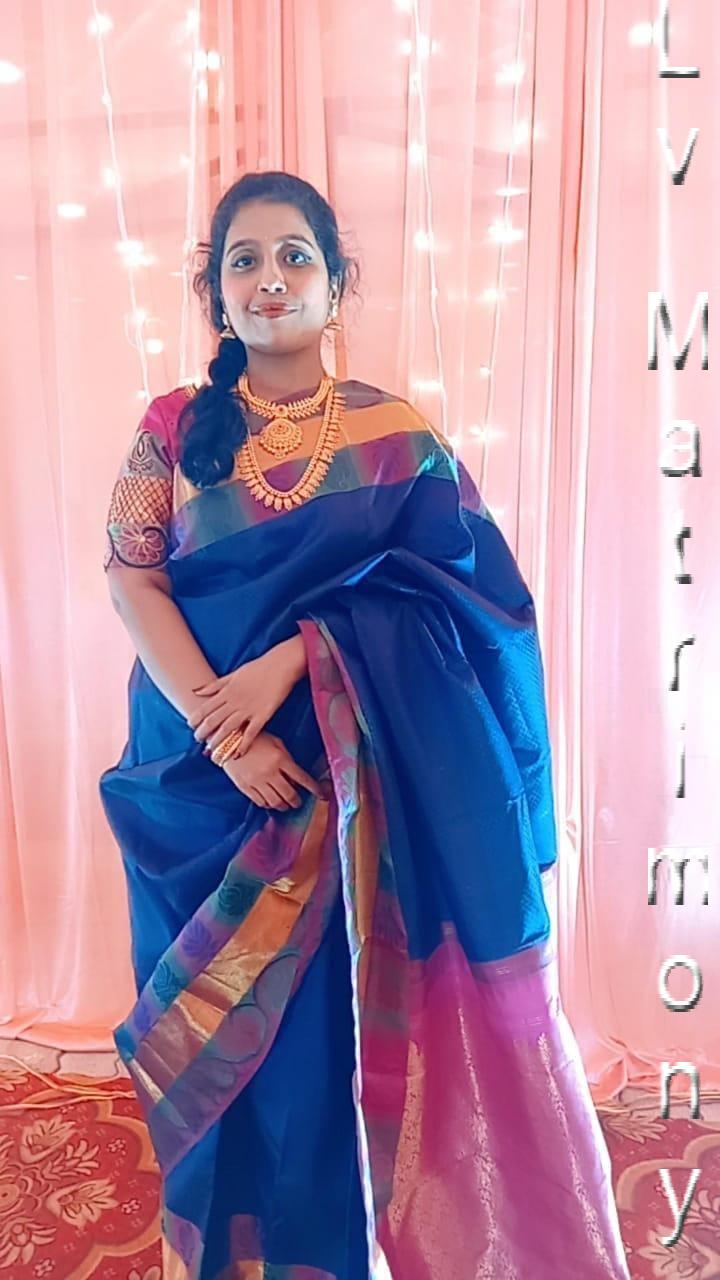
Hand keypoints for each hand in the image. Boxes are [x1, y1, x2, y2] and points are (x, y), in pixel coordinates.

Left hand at [188, 635, 306, 756]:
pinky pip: (250, 733)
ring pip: (227, 729)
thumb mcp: (233, 674)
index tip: (191, 726)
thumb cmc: (258, 668)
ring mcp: (248, 709)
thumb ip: (215, 685)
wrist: (280, 665)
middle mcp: (234, 702)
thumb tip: (196, 691)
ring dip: (218, 741)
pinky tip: (237, 754)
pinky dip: (243, 745)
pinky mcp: (262, 715)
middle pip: (212, 721)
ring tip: (213, 752)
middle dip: (203, 733)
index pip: (205, 708)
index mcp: (226, 691)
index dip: (195, 719)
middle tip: (199, 741)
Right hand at [220, 730, 329, 810]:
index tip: (322, 795)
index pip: (302, 778)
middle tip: (298, 802)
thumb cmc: (255, 739)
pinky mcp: (245, 787)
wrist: (228, 741)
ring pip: (275, 802)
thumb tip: (296, 779)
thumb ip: (288, 759)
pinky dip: (268, 805)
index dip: (314, 788)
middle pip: (289, 794)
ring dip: (283, 806)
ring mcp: (257, 781)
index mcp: (280, 759)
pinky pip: (260, 802)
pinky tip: (270, 802)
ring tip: (285, 804)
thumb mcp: (276, 742)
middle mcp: (270, 773)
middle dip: (297, 801)